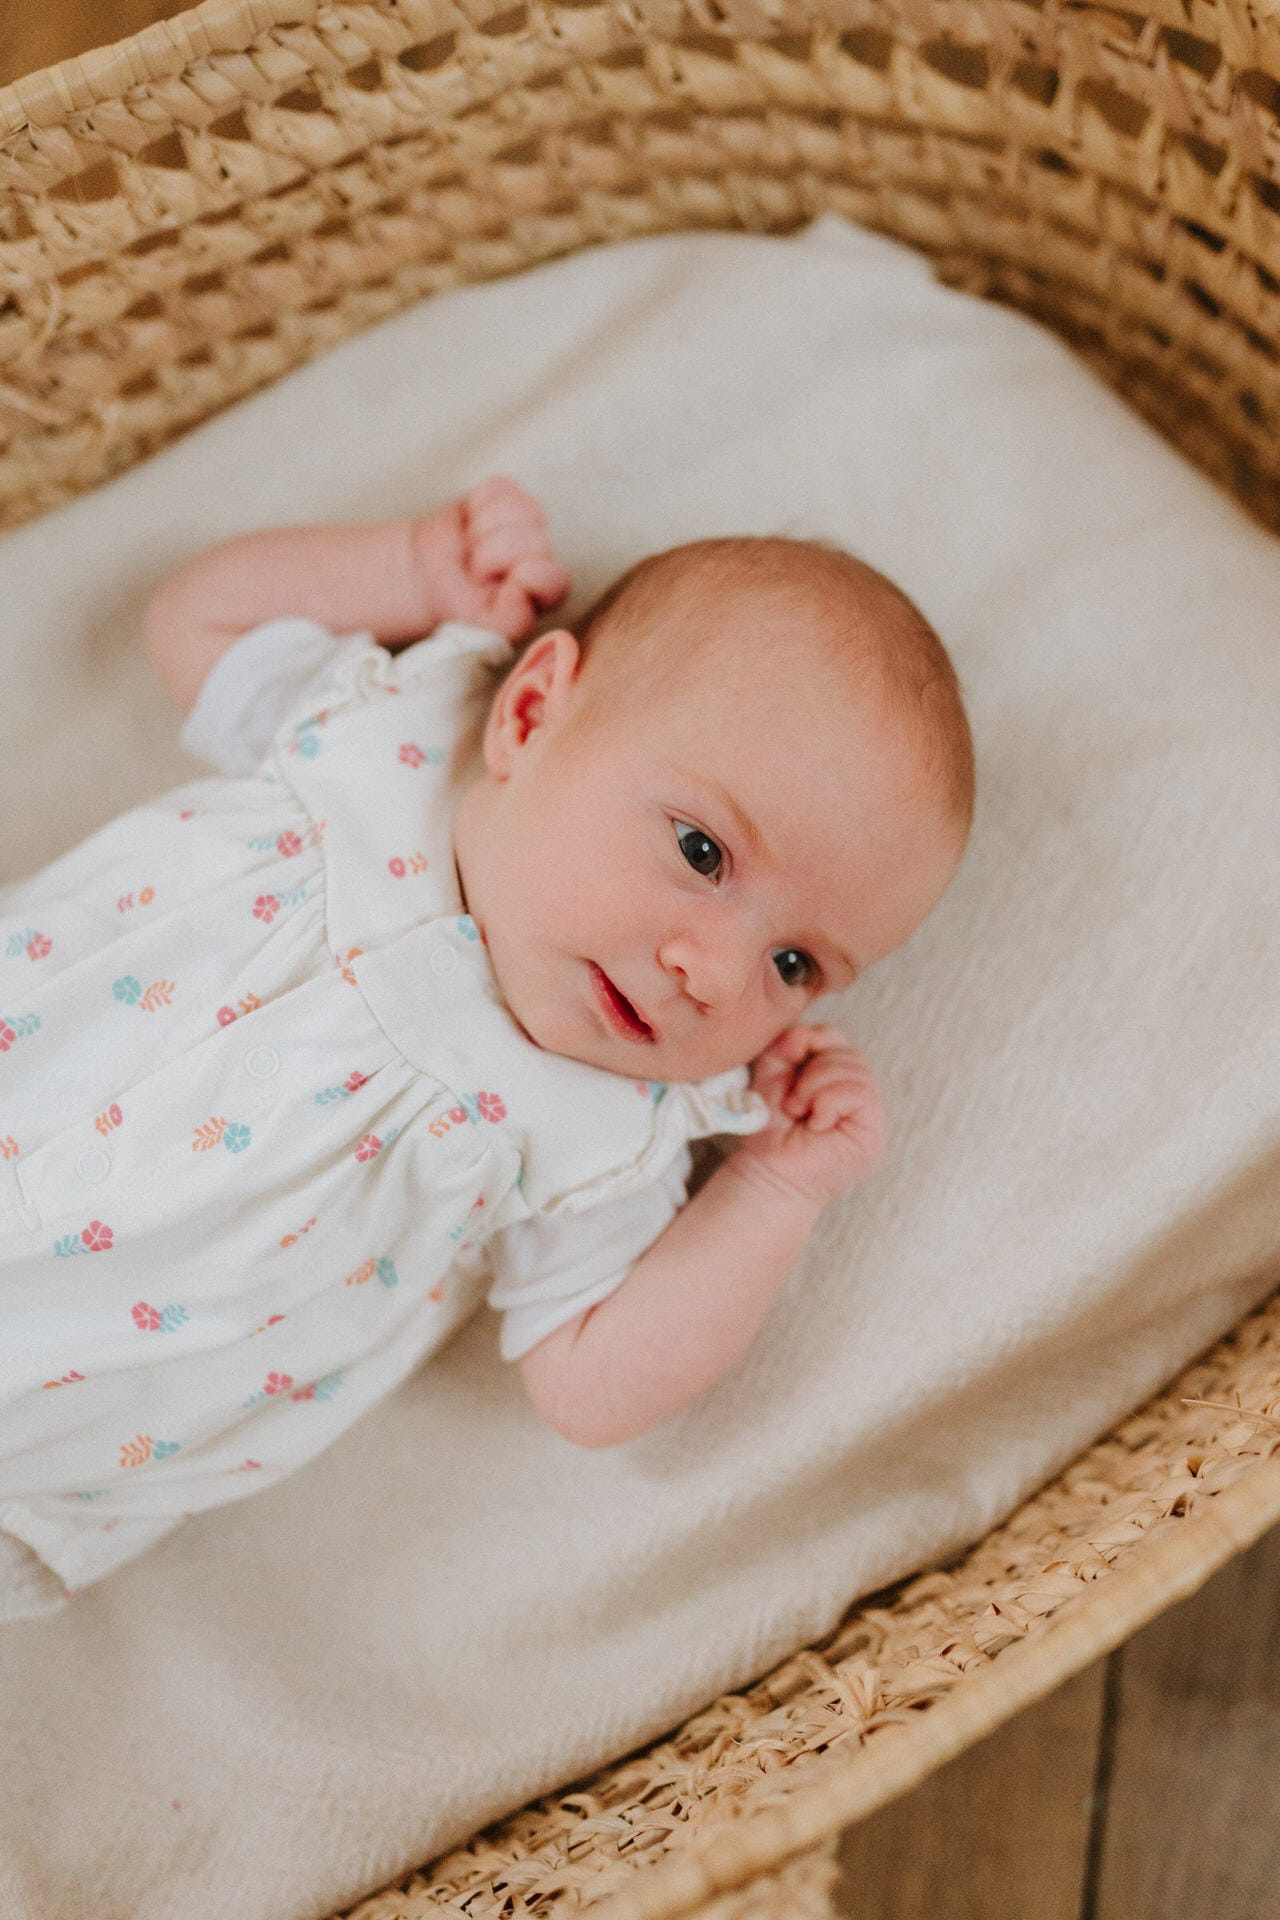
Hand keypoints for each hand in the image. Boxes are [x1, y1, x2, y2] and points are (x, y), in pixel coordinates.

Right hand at [412, 476, 570, 643]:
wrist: (427, 579)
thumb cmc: (460, 606)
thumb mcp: (484, 629)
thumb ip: (512, 621)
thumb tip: (519, 590)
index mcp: (547, 591)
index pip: (554, 577)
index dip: (523, 578)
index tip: (495, 589)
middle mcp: (544, 554)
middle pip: (532, 541)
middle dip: (491, 555)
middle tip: (475, 570)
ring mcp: (528, 521)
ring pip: (517, 510)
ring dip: (482, 530)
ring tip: (472, 548)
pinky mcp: (507, 495)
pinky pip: (498, 488)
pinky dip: (476, 505)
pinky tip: (470, 525)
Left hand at [730, 1024, 885, 1209]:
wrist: (767, 1172)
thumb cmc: (771, 1130)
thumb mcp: (772, 1077)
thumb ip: (784, 1047)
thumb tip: (802, 1033)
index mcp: (837, 1078)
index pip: (837, 1038)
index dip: (811, 1041)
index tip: (787, 1063)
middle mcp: (859, 1094)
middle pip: (848, 1052)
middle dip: (812, 1070)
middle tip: (793, 1101)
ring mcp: (870, 1115)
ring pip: (855, 1071)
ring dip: (817, 1087)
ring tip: (801, 1112)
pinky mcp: (873, 1133)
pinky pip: (860, 1093)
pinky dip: (829, 1101)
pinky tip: (817, 1123)